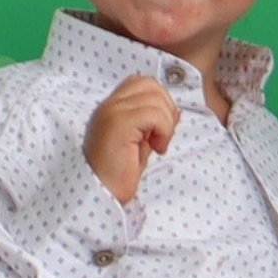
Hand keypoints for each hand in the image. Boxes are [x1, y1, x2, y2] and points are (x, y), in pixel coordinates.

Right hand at [82, 74, 178, 204]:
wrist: (102, 195)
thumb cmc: (119, 175)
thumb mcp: (140, 143)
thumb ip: (152, 124)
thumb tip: (175, 110)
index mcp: (111, 107)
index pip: (140, 82)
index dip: (159, 100)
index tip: (159, 129)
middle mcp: (108, 105)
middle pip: (149, 84)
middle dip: (165, 108)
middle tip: (161, 136)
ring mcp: (112, 112)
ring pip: (155, 98)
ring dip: (166, 123)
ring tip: (157, 146)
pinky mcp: (119, 123)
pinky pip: (154, 114)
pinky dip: (163, 130)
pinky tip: (156, 149)